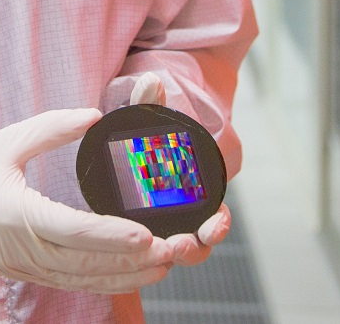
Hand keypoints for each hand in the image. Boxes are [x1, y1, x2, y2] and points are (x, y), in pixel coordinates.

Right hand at [0, 109, 178, 292]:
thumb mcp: (5, 143)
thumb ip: (52, 127)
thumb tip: (95, 114)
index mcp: (19, 217)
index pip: (73, 232)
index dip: (111, 237)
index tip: (144, 235)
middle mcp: (27, 250)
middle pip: (90, 264)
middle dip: (136, 259)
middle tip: (177, 247)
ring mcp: (30, 267)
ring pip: (88, 279)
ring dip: (130, 274)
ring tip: (169, 261)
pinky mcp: (32, 273)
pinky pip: (77, 283)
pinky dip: (110, 281)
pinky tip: (138, 273)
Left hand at [125, 73, 230, 266]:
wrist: (122, 143)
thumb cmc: (142, 132)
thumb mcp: (143, 116)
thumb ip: (147, 102)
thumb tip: (150, 81)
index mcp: (198, 192)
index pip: (216, 218)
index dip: (217, 226)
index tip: (212, 226)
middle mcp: (185, 216)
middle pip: (199, 244)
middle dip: (194, 249)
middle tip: (179, 246)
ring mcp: (163, 227)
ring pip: (176, 253)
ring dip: (174, 256)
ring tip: (162, 252)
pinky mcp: (138, 233)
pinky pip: (149, 253)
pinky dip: (147, 257)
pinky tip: (134, 258)